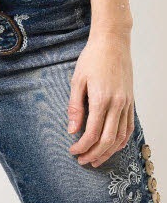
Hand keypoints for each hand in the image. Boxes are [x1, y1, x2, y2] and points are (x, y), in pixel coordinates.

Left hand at [67, 30, 134, 167]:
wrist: (113, 42)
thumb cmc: (92, 58)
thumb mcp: (77, 80)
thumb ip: (75, 107)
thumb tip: (72, 130)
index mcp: (101, 99)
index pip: (92, 133)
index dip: (82, 146)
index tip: (73, 151)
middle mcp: (117, 104)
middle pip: (107, 140)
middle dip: (94, 154)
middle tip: (82, 160)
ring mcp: (126, 104)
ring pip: (120, 137)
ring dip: (108, 152)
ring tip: (96, 159)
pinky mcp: (131, 101)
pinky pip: (129, 128)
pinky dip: (121, 141)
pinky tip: (112, 146)